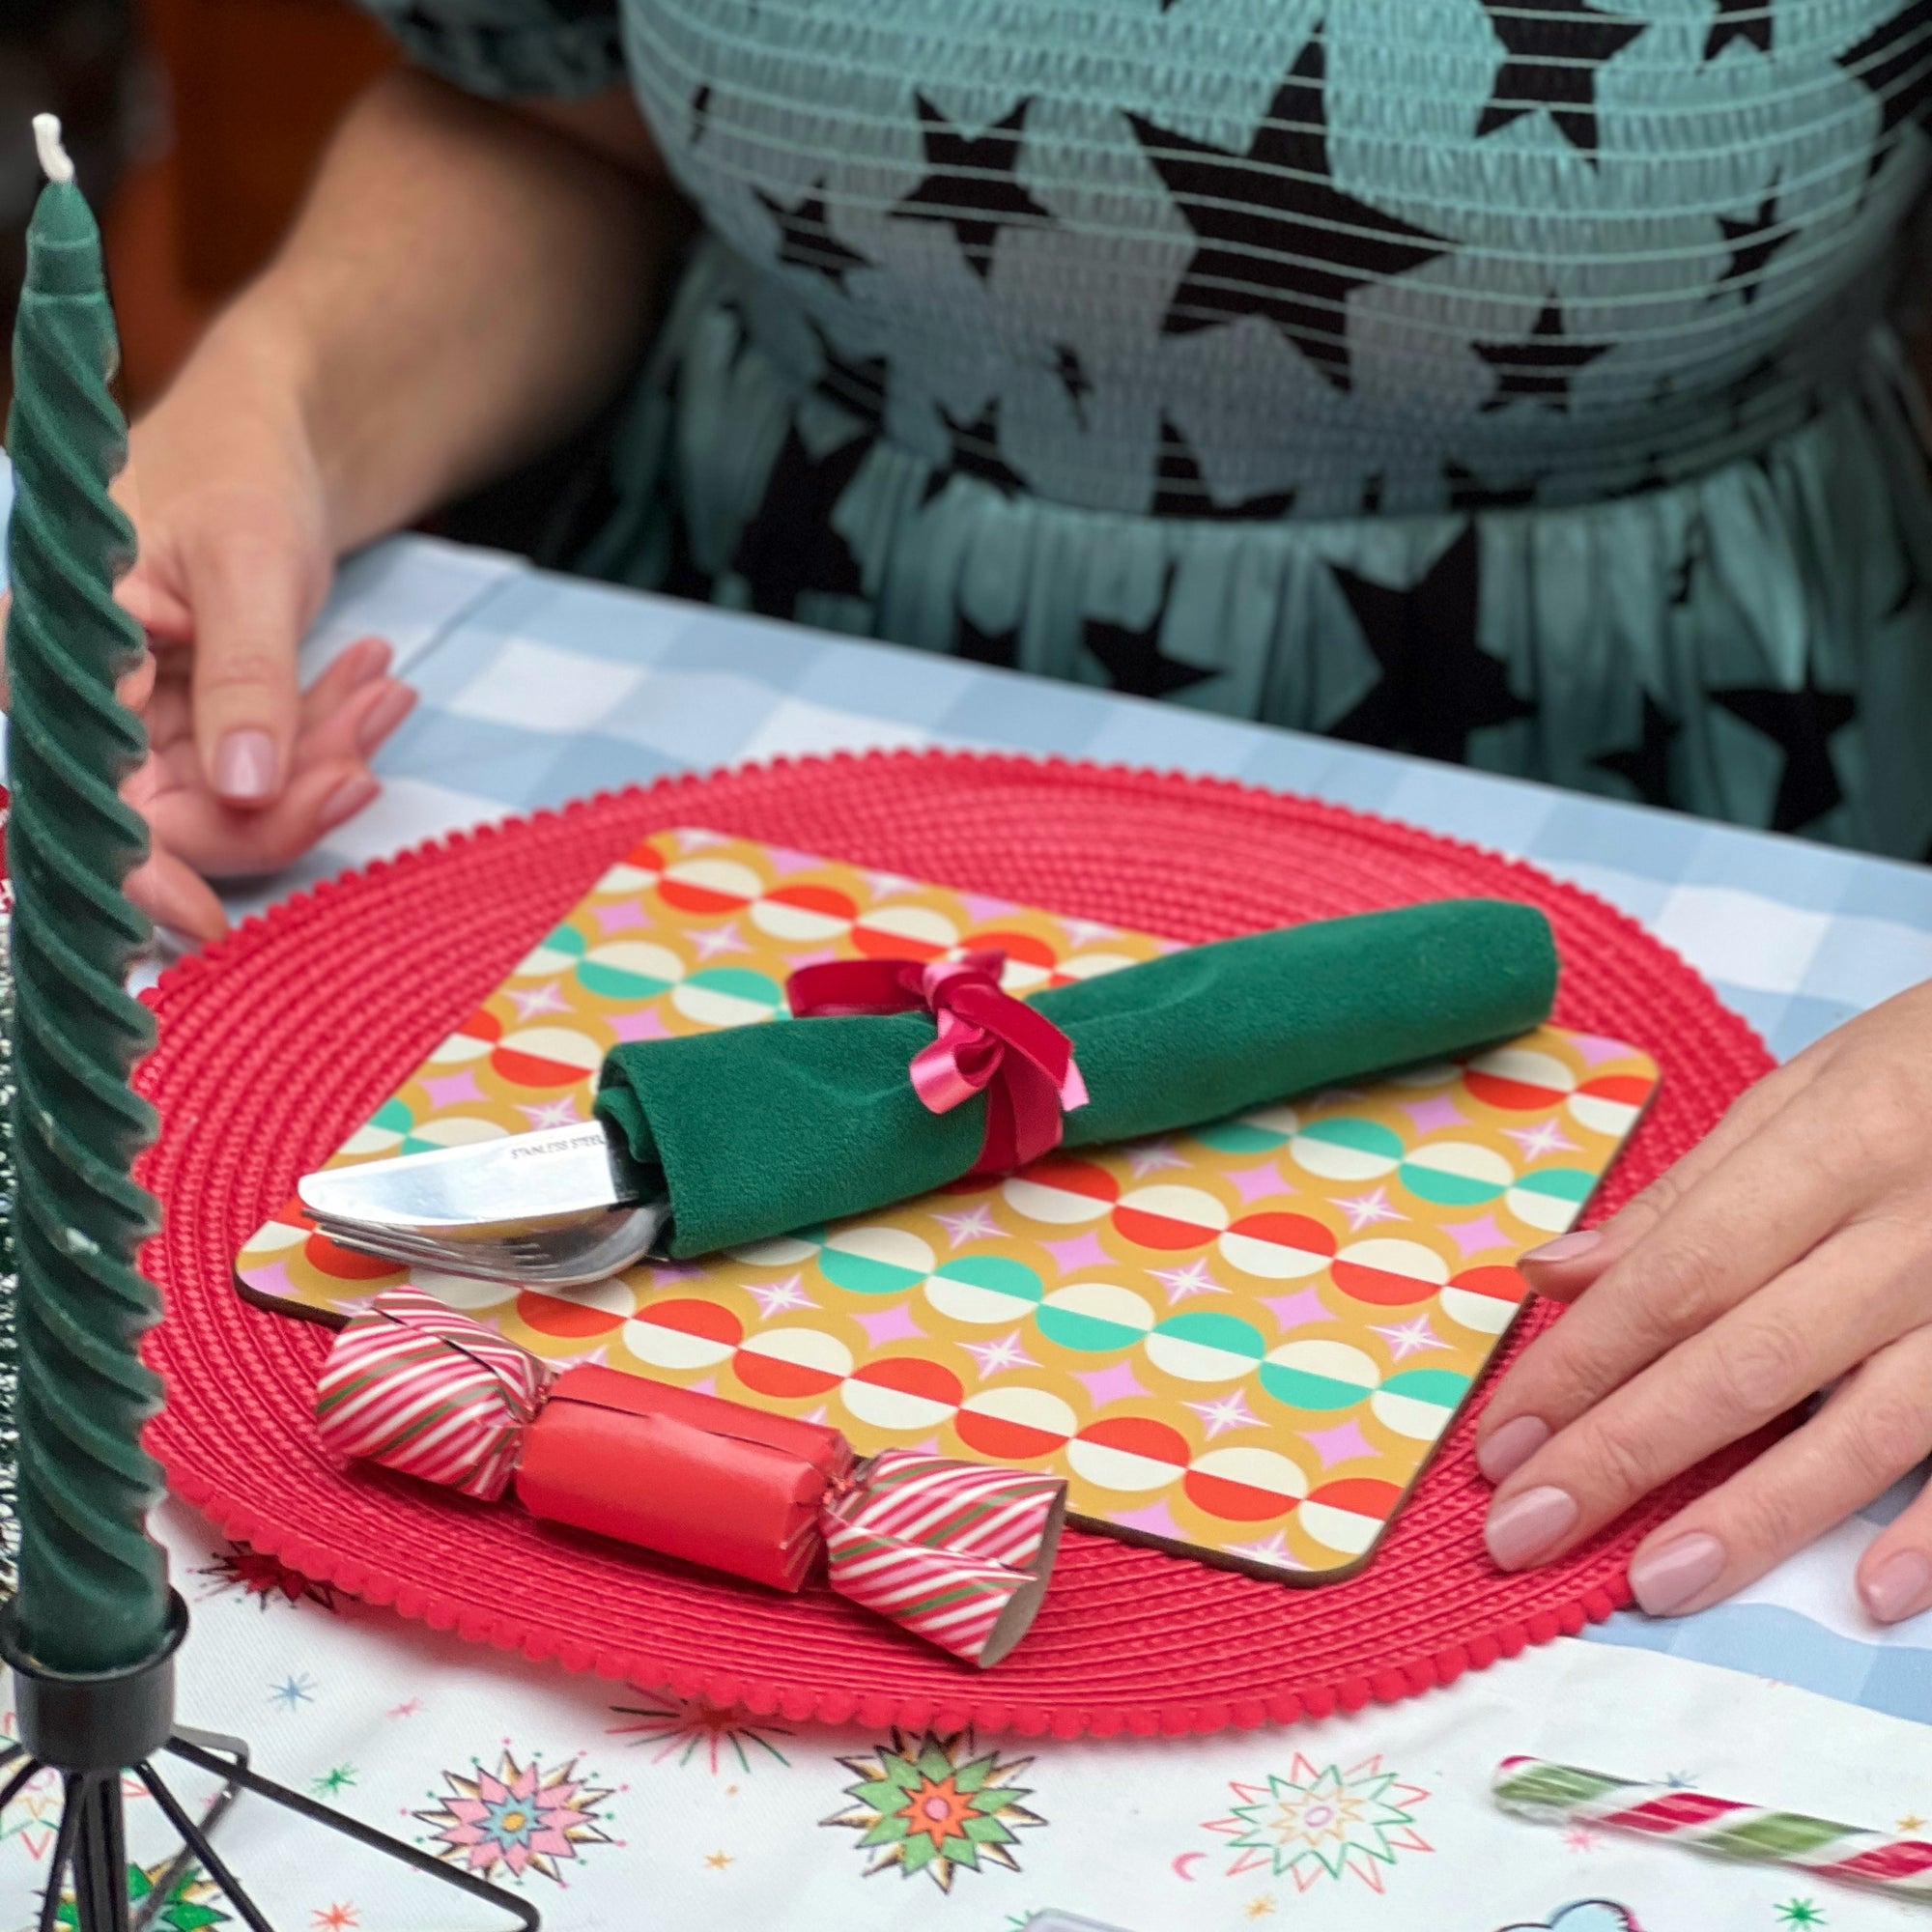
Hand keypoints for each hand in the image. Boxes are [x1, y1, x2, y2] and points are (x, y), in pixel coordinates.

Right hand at [2, 322, 414, 941]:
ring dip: (319, 760)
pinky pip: (270, 763)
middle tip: (362, 763)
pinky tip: (376, 680)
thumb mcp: (245, 564)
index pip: (73, 799)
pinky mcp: (206, 722)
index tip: (203, 919)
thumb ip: (242, 678)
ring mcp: (149, 720)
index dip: (130, 872)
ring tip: (384, 688)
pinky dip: (326, 736)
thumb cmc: (234, 469)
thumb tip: (244, 787)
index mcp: (51, 658)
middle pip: (173, 815)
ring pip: (236, 797)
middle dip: (280, 801)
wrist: (275, 434)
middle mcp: (87, 706)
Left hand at [1475, 982, 1931, 1624]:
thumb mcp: (1808, 1091)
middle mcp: (1913, 1230)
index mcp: (1835, 1146)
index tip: (1499, 1442)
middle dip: (1626, 1453)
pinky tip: (1874, 1594)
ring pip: (1868, 1425)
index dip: (1581, 1363)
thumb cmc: (1930, 1071)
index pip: (1680, 1275)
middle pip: (1750, 1359)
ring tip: (1655, 1584)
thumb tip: (1555, 1275)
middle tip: (1523, 1532)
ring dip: (1756, 1513)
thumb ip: (1688, 1195)